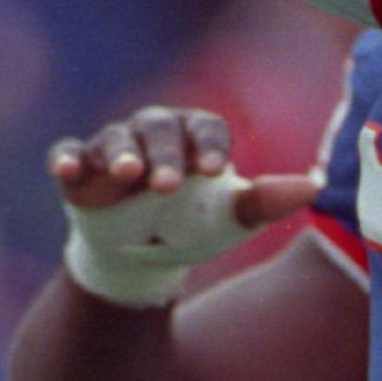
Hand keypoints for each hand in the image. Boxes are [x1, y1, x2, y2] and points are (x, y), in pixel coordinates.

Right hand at [49, 103, 314, 306]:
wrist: (147, 254)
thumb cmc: (194, 223)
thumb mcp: (231, 217)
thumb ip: (267, 199)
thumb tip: (316, 185)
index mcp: (194, 134)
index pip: (205, 127)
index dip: (208, 145)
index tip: (215, 171)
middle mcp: (153, 132)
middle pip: (158, 128)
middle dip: (163, 153)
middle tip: (167, 184)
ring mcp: (114, 147)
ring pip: (115, 137)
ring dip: (120, 153)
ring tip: (127, 173)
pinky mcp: (79, 168)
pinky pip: (67, 153)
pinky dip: (65, 158)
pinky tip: (66, 170)